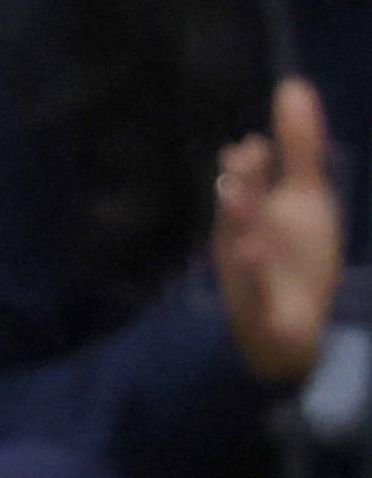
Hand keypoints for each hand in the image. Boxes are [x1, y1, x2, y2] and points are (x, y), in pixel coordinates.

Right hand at [215, 78, 342, 384]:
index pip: (248, 183)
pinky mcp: (258, 308)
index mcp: (251, 212)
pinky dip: (254, 274)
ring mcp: (247, 275)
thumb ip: (299, 145)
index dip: (250, 166)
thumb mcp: (304, 196)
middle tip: (242, 160)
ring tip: (238, 198)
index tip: (255, 145)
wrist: (287, 327)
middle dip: (240, 188)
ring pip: (239, 247)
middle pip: (239, 210)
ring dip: (239, 224)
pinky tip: (255, 253)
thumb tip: (292, 85)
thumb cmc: (293, 256)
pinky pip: (254, 291)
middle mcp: (241, 239)